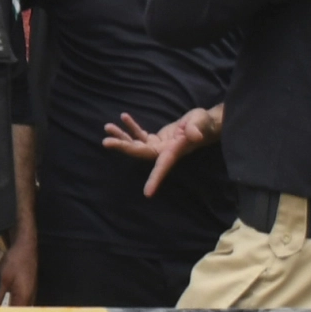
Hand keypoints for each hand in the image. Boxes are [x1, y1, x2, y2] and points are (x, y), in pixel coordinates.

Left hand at [0, 228, 37, 306]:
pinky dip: (16, 306)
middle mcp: (31, 297)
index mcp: (24, 296)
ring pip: (23, 309)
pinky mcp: (30, 288)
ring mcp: (32, 293)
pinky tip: (8, 307)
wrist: (25, 246)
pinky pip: (24, 302)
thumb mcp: (3, 279)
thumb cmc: (15, 261)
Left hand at [102, 107, 221, 196]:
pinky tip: (124, 117)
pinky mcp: (158, 139)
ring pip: (137, 144)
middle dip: (123, 147)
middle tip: (106, 142)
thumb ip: (196, 129)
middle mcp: (164, 152)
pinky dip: (132, 127)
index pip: (163, 166)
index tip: (147, 194)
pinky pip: (141, 135)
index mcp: (174, 151)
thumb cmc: (205, 123)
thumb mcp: (201, 123)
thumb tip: (193, 135)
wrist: (205, 122)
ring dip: (122, 137)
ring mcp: (159, 146)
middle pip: (141, 153)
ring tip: (108, 127)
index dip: (155, 179)